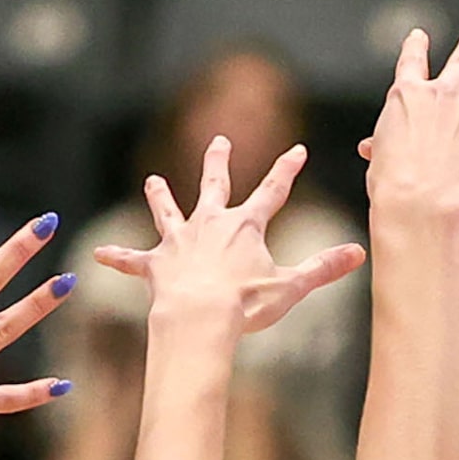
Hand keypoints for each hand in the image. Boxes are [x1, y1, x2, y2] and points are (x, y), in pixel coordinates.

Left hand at [91, 136, 364, 336]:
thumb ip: (324, 268)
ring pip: (169, 211)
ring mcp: (181, 241)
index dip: (287, 169)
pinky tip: (96, 254)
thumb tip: (361, 254)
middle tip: (219, 140)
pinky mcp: (156, 265)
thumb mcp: (291, 286)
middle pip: (215, 185)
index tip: (298, 150)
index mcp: (246, 226)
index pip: (273, 190)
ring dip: (161, 196)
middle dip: (219, 162)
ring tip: (152, 181)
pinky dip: (116, 257)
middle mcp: (211, 223)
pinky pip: (132, 261)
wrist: (200, 319)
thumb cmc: (245, 306)